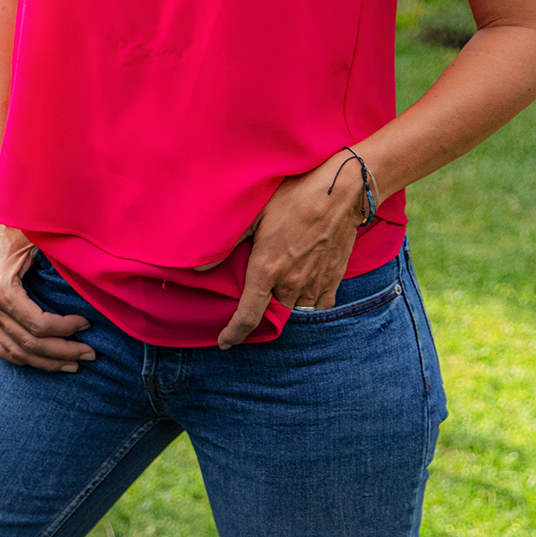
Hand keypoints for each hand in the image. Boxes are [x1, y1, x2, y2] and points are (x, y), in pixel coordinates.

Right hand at [0, 211, 96, 372]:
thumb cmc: (15, 227)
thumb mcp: (36, 238)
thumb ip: (59, 257)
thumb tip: (93, 273)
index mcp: (1, 288)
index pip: (38, 324)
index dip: (66, 329)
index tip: (87, 324)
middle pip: (30, 343)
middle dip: (64, 351)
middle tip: (90, 353)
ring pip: (16, 352)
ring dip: (47, 362)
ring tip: (73, 363)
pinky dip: (21, 358)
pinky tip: (42, 361)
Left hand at [214, 151, 366, 346]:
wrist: (339, 193)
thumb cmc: (292, 198)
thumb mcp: (253, 215)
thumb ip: (226, 243)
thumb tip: (197, 266)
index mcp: (267, 269)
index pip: (248, 315)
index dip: (234, 333)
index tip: (224, 343)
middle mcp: (291, 282)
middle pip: (272, 311)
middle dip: (262, 309)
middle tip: (255, 295)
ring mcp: (315, 283)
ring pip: (296, 308)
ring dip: (285, 303)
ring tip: (278, 288)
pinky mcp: (334, 279)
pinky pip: (320, 305)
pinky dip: (309, 303)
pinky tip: (302, 290)